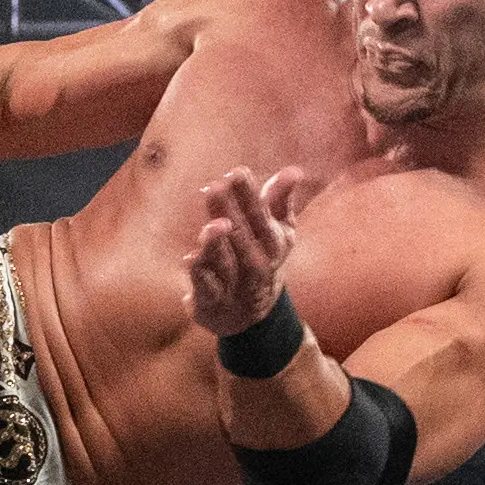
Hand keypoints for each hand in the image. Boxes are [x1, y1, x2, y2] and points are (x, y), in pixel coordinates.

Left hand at [182, 166, 306, 340]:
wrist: (250, 314)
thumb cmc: (261, 257)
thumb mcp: (277, 231)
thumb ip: (280, 200)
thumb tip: (294, 170)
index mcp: (273, 244)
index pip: (261, 216)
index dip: (249, 195)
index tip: (237, 171)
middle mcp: (257, 265)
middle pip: (241, 236)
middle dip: (229, 211)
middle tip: (215, 186)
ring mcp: (235, 285)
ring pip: (225, 263)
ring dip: (217, 244)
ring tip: (212, 225)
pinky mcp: (212, 302)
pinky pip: (207, 288)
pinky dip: (200, 276)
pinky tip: (190, 259)